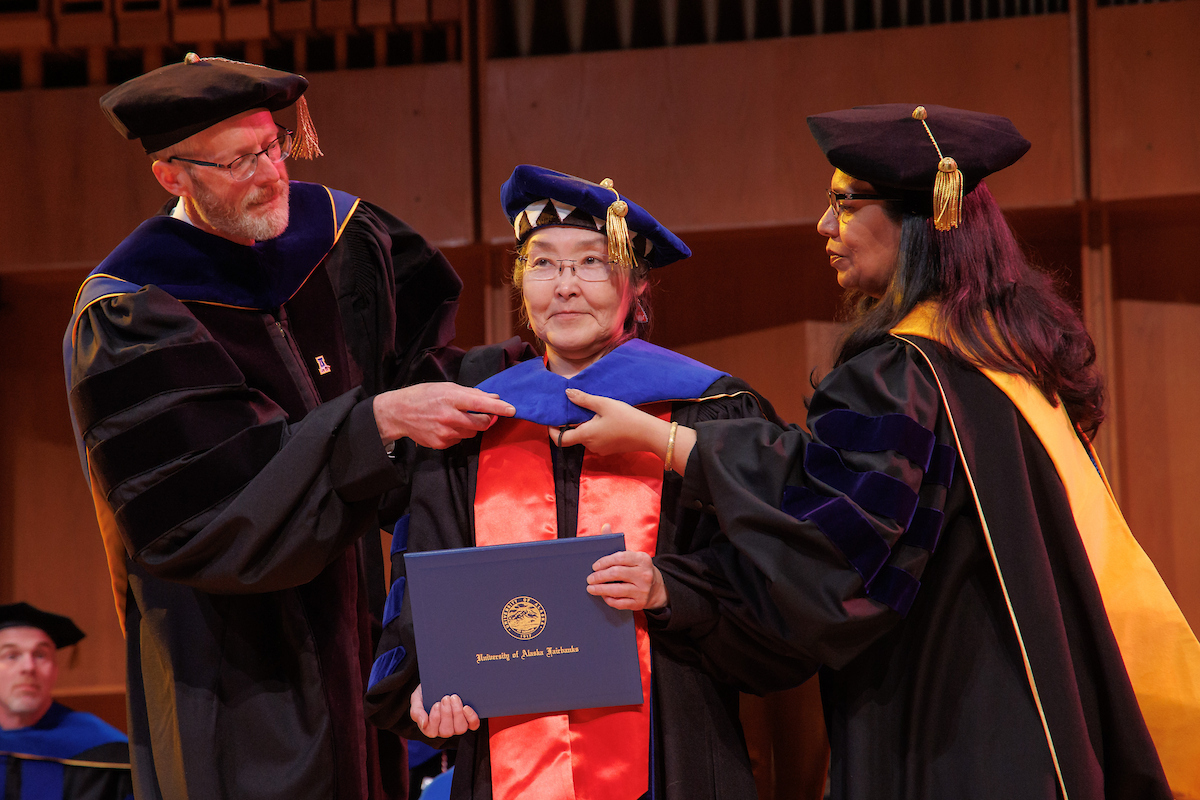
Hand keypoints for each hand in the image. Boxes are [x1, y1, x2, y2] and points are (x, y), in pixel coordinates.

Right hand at [374, 383, 514, 448]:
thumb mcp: (447, 387)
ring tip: (456, 417)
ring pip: (472, 433)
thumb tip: (494, 397)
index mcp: (451, 398)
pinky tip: (446, 426)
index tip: (512, 410)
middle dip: (487, 419)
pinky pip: (460, 440)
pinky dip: (458, 434)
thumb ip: (471, 393)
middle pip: (481, 423)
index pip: (480, 403)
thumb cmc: (424, 395)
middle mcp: (449, 416)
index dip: (498, 407)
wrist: (398, 413)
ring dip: (471, 426)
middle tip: (484, 414)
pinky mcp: (441, 444)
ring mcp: (445, 432)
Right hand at [410, 684, 479, 738]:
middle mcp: (444, 730)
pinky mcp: (468, 720)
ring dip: (457, 713)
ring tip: (454, 698)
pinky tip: (466, 707)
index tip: (436, 704)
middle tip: (446, 698)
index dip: (435, 719)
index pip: (432, 732)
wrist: (438, 682)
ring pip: (460, 729)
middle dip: (446, 714)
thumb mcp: (416, 700)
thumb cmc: (425, 694)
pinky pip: (473, 724)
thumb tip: (423, 724)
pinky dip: (471, 717)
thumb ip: (416, 712)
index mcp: (430, 728)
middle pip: (447, 731)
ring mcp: (457, 726)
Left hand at [558, 388, 695, 473]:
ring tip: (594, 410)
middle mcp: (590, 446)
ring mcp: (601, 449)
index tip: (551, 420)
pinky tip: (606, 419)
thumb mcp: (604, 404)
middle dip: (573, 423)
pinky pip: (597, 440)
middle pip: (574, 436)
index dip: (552, 431)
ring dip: (586, 426)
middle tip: (577, 407)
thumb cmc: (626, 417)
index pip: (560, 439)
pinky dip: (596, 430)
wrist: (649, 434)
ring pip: (586, 437)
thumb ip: (584, 400)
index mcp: (586, 435)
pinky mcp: (610, 449)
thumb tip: (567, 394)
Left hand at [586, 525, 668, 610]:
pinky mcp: (639, 603)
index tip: (594, 566)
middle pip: (616, 574)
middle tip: (589, 579)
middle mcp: (644, 574)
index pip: (620, 558)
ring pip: (616, 590)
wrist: (657, 589)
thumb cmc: (638, 569)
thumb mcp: (632, 555)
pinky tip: (603, 596)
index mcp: (642, 559)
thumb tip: (605, 526)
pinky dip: (609, 599)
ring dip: (600, 589)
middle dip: (599, 576)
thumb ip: (616, 542)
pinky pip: (620, 603)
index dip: (604, 562)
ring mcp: (643, 590)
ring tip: (591, 588)